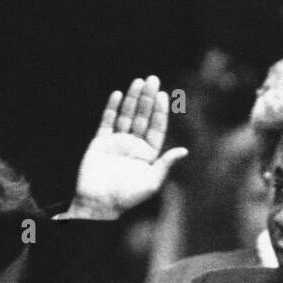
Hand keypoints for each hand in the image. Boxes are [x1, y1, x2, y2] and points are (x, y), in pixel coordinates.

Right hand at [66, 75, 187, 220]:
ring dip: (132, 98)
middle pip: (142, 117)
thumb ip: (166, 164)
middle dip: (148, 98)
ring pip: (126, 115)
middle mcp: (134, 146)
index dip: (160, 111)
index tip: (163, 95)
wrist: (98, 204)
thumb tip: (184, 150)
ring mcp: (117, 142)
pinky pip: (107, 121)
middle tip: (153, 79)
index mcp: (148, 154)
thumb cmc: (127, 197)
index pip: (156, 127)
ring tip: (138, 81)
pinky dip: (111, 108)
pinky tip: (117, 94)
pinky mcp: (100, 143)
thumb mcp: (151, 182)